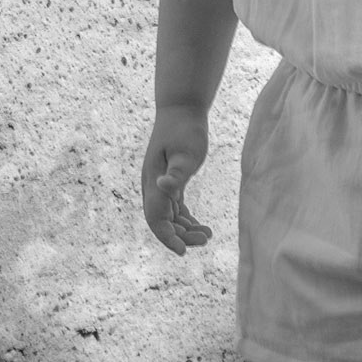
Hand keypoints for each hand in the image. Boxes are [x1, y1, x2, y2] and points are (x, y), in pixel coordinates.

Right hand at [142, 103, 211, 254]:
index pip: (156, 219)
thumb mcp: (186, 151)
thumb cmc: (184, 129)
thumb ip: (178, 173)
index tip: (184, 251)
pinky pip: (175, 210)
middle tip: (206, 239)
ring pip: (169, 218)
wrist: (180, 110)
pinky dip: (186, 220)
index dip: (167, 238)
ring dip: (186, 230)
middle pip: (162, 222)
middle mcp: (153, 187)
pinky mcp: (170, 182)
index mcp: (153, 182)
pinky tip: (201, 226)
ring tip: (208, 235)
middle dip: (181, 236)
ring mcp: (160, 186)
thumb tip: (164, 188)